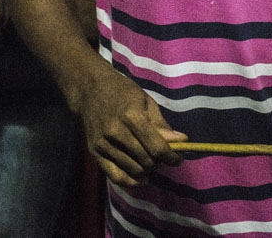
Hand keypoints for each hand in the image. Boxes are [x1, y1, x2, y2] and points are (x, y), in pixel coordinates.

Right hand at [74, 65, 186, 185]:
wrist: (90, 89)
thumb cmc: (122, 92)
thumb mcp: (145, 101)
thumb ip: (161, 124)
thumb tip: (182, 141)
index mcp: (131, 116)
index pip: (157, 147)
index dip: (172, 157)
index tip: (178, 159)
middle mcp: (116, 132)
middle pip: (146, 161)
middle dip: (160, 163)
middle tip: (163, 157)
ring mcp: (103, 143)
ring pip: (134, 170)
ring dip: (147, 170)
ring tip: (151, 161)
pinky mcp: (95, 151)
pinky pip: (115, 176)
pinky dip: (131, 181)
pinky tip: (141, 178)